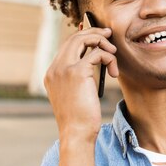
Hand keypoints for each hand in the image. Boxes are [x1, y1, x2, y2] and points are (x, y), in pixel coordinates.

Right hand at [44, 26, 118, 140]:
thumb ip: (80, 77)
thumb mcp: (76, 94)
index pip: (66, 46)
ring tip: (113, 52)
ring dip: (101, 41)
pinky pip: (97, 53)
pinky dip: (109, 58)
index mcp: (52, 74)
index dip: (82, 36)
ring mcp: (64, 69)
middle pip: (73, 38)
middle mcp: (55, 69)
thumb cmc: (80, 119)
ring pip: (82, 39)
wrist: (76, 133)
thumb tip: (95, 59)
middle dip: (93, 32)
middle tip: (108, 34)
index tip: (97, 34)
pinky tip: (113, 72)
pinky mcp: (77, 72)